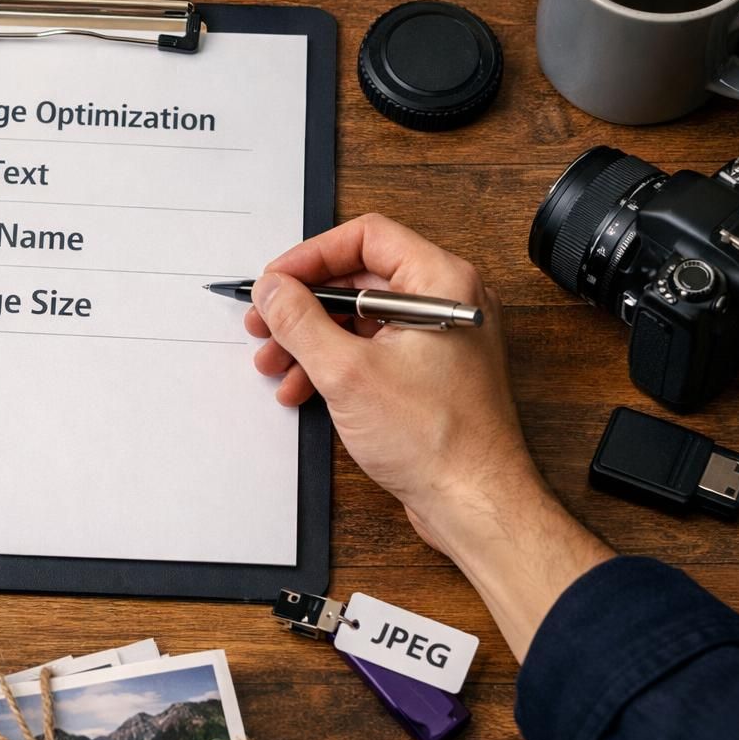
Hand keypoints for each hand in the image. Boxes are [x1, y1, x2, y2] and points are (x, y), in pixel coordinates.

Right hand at [246, 215, 610, 657]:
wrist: (474, 502)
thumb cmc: (435, 439)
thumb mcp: (346, 372)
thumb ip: (300, 321)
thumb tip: (272, 288)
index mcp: (440, 282)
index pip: (366, 237)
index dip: (311, 256)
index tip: (274, 282)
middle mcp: (445, 302)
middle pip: (358, 279)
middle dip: (303, 305)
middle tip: (264, 323)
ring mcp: (439, 339)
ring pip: (360, 319)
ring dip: (310, 339)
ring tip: (273, 363)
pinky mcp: (429, 373)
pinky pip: (372, 350)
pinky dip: (333, 363)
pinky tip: (301, 388)